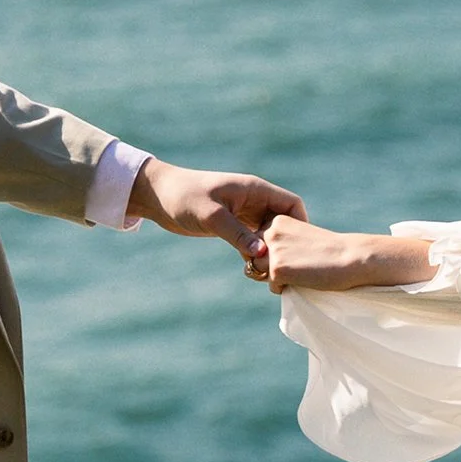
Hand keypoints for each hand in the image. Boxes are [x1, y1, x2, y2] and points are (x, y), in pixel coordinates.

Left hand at [133, 159, 305, 255]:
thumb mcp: (212, 216)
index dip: (301, 224)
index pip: (292, 205)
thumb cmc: (184, 197)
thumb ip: (237, 234)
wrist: (159, 195)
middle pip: (283, 222)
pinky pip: (253, 240)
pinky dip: (255, 253)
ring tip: (269, 271)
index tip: (300, 248)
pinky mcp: (233, 225)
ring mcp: (244, 213)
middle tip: (284, 266)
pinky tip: (252, 269)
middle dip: (285, 243)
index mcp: (255, 190)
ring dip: (270, 250)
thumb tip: (262, 253)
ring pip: (269, 234)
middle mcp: (254, 200)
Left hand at [253, 218, 437, 294]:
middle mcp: (271, 232)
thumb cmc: (330, 251)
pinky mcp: (277, 269)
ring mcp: (273, 250)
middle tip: (300, 266)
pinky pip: (272, 286)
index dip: (275, 254)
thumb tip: (255, 266)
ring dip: (276, 277)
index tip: (299, 254)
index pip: (259, 242)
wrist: (351, 258)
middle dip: (270, 265)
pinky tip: (304, 279)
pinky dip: (285, 288)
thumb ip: (280, 244)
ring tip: (301, 272)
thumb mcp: (300, 238)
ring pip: (259, 271)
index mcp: (277, 220)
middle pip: (256, 257)